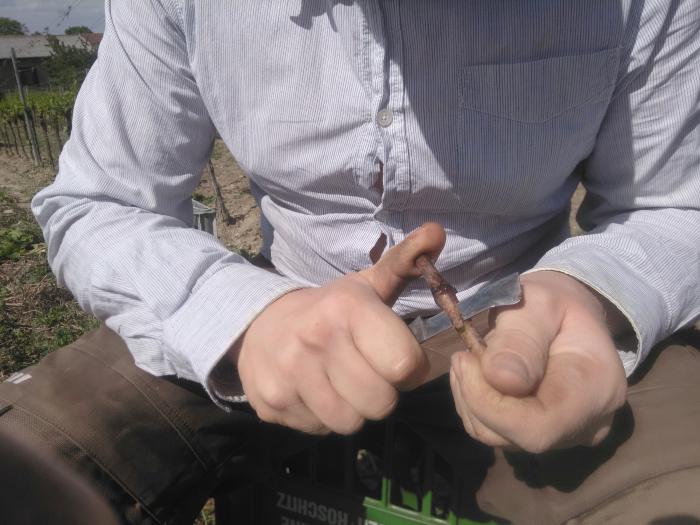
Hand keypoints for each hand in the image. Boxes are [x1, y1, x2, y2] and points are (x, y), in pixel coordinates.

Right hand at [235, 224, 445, 434]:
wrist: (258, 324)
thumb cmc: (328, 308)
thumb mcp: (366, 284)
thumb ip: (405, 261)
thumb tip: (438, 230)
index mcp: (346, 308)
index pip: (404, 365)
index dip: (410, 367)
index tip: (396, 356)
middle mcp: (315, 340)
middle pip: (381, 403)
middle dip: (382, 392)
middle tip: (367, 371)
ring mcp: (289, 375)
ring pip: (351, 423)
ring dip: (354, 408)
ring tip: (342, 382)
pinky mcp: (271, 403)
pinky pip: (321, 429)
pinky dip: (324, 417)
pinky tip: (316, 391)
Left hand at [450, 271, 627, 451]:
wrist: (567, 314)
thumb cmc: (553, 303)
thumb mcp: (537, 303)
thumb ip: (520, 339)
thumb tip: (500, 379)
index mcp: (597, 389)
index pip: (538, 428)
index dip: (490, 405)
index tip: (465, 360)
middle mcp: (587, 424)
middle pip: (515, 436)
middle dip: (476, 396)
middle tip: (465, 354)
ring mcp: (565, 435)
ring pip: (498, 437)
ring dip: (470, 399)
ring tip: (471, 359)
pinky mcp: (541, 435)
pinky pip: (495, 432)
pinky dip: (475, 404)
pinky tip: (477, 374)